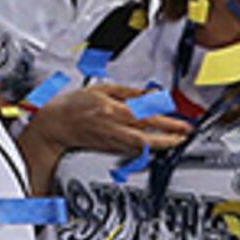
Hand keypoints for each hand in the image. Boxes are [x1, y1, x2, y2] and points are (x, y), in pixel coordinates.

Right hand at [21, 82, 196, 163]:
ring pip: (142, 148)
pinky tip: (156, 144)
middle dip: (169, 140)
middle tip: (184, 137)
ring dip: (161, 146)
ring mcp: (112, 142)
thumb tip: (149, 95)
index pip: (145, 118)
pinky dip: (147, 148)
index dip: (167, 123)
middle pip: (147, 139)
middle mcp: (113, 128)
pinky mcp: (110, 149)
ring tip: (175, 141)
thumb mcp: (102, 89)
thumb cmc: (74, 105)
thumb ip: (128, 92)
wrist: (54, 125)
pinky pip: (133, 150)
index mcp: (112, 111)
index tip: (182, 124)